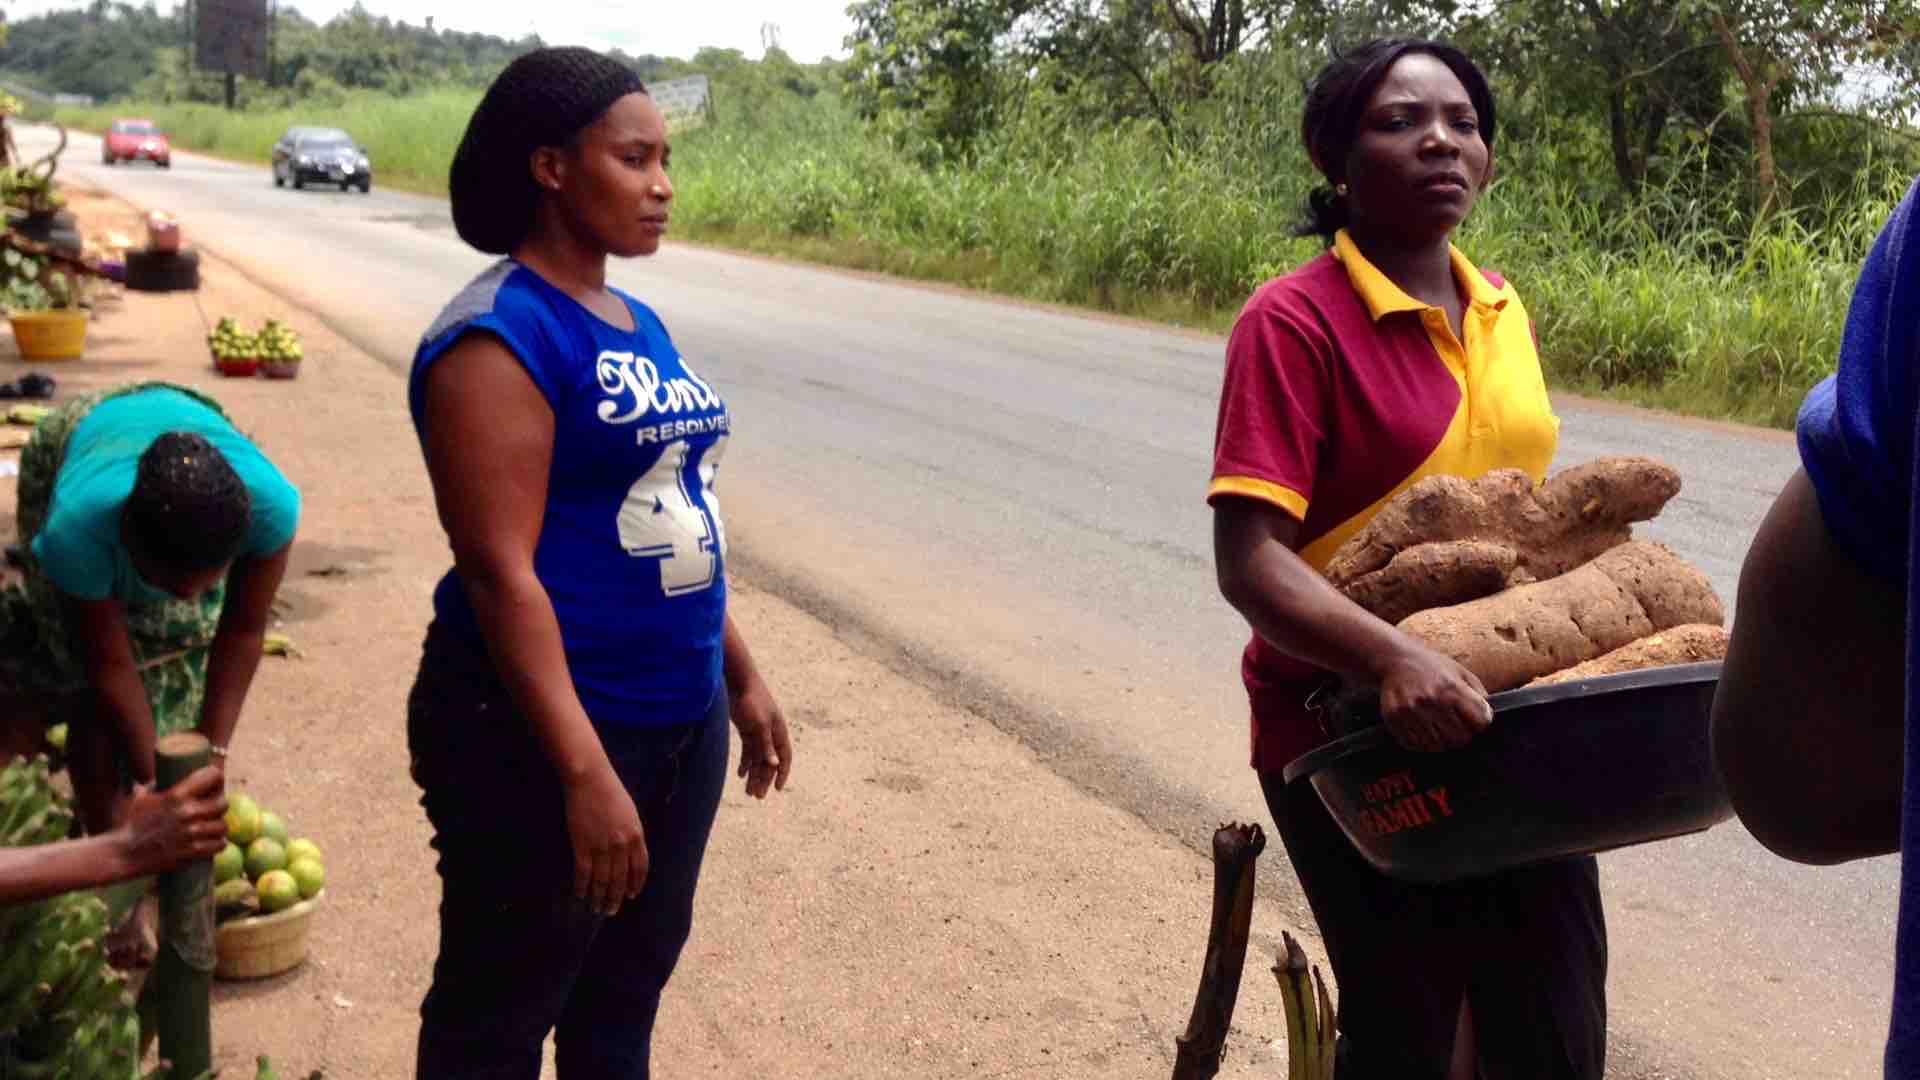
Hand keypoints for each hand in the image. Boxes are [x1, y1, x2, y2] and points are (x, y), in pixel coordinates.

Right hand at [116, 765, 228, 875]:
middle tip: (213, 807)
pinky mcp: (192, 852)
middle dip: (219, 804)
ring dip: (218, 826)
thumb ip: (157, 786)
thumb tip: (167, 776)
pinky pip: (219, 845)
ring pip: (223, 826)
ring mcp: (192, 833)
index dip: (216, 778)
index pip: (211, 776)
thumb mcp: (141, 797)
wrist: (122, 854)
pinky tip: (212, 841)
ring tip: (211, 826)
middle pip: (223, 803)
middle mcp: (188, 812)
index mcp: (176, 795)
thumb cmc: (128, 824)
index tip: (215, 782)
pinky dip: (218, 843)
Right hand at [563, 765, 646, 915]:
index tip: (631, 896)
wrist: (590, 779)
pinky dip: (581, 886)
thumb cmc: (610, 792)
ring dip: (598, 897)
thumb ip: (632, 834)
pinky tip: (580, 894)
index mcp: (636, 836)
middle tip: (610, 911)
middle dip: (615, 898)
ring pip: (602, 881)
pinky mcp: (582, 845)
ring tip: (595, 907)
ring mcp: (601, 846)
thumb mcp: (630, 813)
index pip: (640, 869)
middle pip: (620, 879)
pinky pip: (583, 873)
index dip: (635, 885)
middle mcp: (621, 845)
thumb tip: (630, 854)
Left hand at [730, 676, 791, 798]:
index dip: (781, 773)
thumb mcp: (759, 724)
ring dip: (754, 774)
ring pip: (758, 758)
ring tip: (748, 791)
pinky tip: (740, 774)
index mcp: (778, 732)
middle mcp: (771, 733)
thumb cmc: (752, 701)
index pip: (784, 757)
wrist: (738, 682)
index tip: (777, 789)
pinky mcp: (747, 729)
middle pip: (769, 761)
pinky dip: (745, 763)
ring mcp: (759, 732)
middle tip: (757, 796)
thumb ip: (766, 745)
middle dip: (764, 779)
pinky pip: (749, 751)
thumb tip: (774, 765)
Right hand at [1377, 643, 1492, 752]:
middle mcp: (1431, 699)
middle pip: (1459, 738)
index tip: (1475, 722)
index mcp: (1452, 687)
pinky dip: (1421, 743)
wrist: (1395, 659)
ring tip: (1438, 730)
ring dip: (1440, 742)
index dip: (1480, 724)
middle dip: (1461, 737)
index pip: (1480, 722)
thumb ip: (1478, 693)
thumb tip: (1488, 717)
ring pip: (1436, 745)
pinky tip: (1422, 730)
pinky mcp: (1394, 717)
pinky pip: (1414, 744)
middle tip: (1456, 730)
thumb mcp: (1460, 672)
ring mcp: (1411, 710)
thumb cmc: (1432, 667)